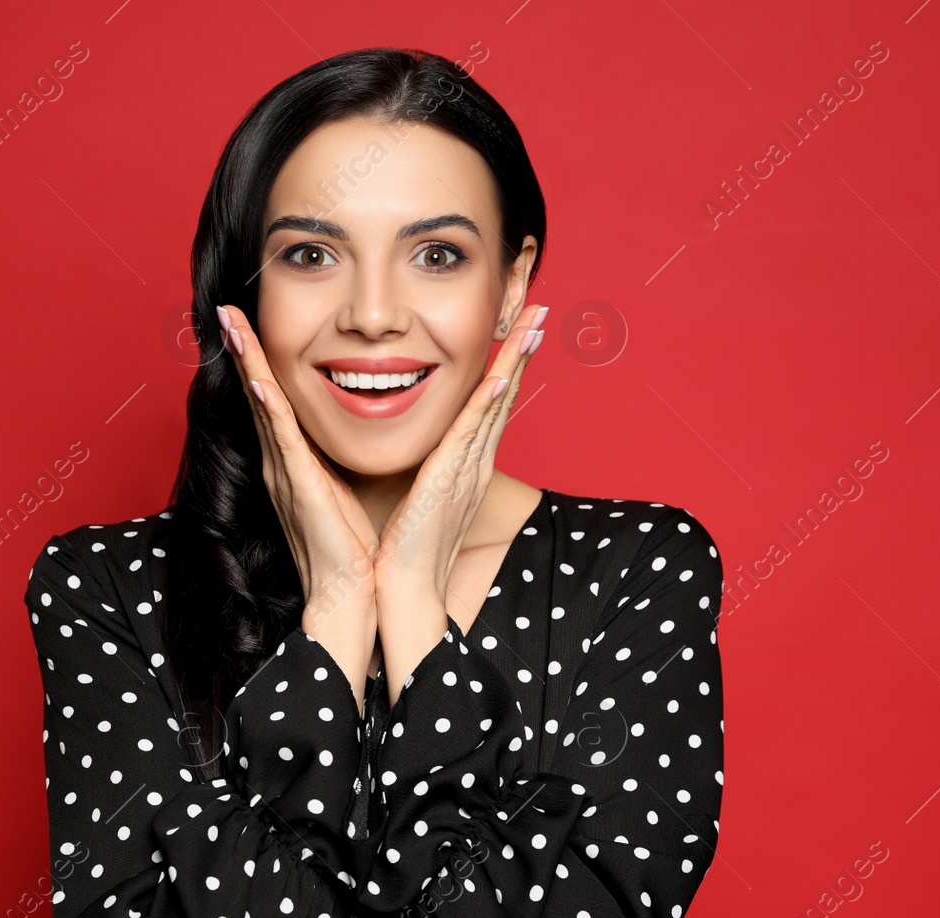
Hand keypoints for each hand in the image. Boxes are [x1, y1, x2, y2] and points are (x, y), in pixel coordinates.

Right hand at [218, 304, 379, 705]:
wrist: (348, 597)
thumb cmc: (352, 548)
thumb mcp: (342, 491)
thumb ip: (335, 462)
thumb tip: (351, 434)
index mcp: (293, 462)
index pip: (272, 400)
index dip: (258, 359)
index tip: (247, 321)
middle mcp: (281, 463)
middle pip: (257, 393)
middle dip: (241, 348)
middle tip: (225, 307)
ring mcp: (284, 473)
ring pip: (262, 405)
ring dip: (246, 361)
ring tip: (231, 321)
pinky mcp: (298, 487)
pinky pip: (280, 437)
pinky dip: (267, 404)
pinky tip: (257, 376)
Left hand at [372, 303, 546, 696]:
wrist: (402, 589)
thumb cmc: (404, 547)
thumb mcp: (419, 495)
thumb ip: (425, 466)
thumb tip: (424, 447)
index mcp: (464, 463)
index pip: (491, 403)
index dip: (508, 362)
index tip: (519, 326)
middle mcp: (473, 461)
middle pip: (504, 394)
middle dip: (522, 349)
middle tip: (538, 306)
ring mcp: (466, 470)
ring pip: (496, 404)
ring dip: (515, 362)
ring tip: (532, 322)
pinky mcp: (450, 481)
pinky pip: (472, 434)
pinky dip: (489, 403)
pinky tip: (501, 375)